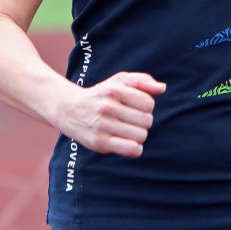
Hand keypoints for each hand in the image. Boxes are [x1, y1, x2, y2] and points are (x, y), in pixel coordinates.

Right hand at [50, 72, 165, 157]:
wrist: (69, 109)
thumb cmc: (101, 94)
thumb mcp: (119, 80)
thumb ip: (142, 80)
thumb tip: (161, 88)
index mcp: (114, 90)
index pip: (149, 103)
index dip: (146, 107)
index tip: (135, 107)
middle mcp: (108, 107)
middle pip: (147, 121)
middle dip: (143, 121)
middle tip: (131, 120)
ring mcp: (103, 126)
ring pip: (141, 136)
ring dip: (138, 135)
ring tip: (128, 130)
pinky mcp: (99, 143)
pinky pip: (131, 149)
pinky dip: (135, 149)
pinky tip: (129, 143)